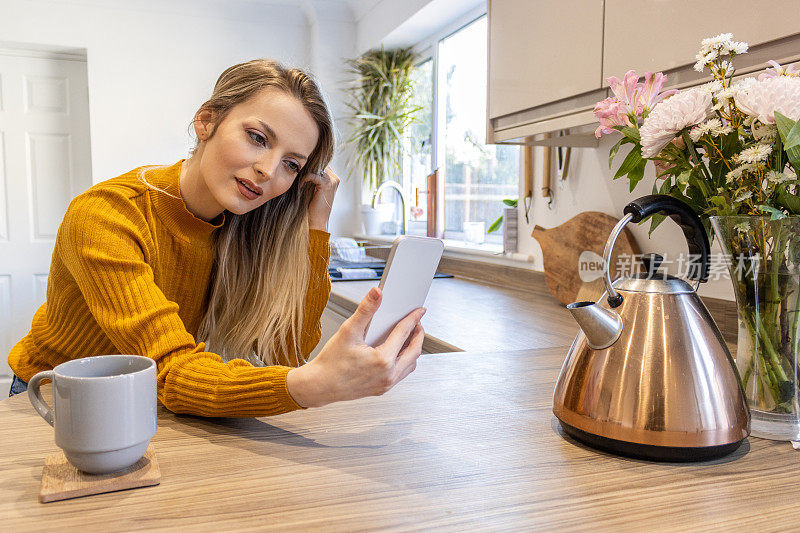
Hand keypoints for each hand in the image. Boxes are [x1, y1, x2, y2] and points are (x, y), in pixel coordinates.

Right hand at [286, 287, 425, 407]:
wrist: (319, 386)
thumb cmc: (331, 363)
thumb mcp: (348, 331)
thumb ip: (366, 310)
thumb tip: (377, 293)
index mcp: (383, 360)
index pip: (404, 333)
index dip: (413, 319)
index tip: (418, 311)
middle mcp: (388, 375)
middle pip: (414, 351)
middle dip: (419, 334)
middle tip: (417, 323)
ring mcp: (386, 384)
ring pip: (411, 364)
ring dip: (413, 349)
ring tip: (410, 337)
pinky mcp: (382, 389)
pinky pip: (402, 374)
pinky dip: (405, 361)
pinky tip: (398, 353)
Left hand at [302, 166, 338, 231]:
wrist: (319, 220)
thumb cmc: (315, 206)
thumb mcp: (316, 189)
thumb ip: (314, 178)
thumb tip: (304, 167)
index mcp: (334, 179)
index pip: (323, 165)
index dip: (312, 166)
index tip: (302, 170)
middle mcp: (335, 178)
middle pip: (320, 164)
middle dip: (309, 167)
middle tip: (298, 172)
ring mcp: (332, 181)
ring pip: (316, 168)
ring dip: (306, 172)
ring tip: (299, 179)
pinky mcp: (326, 185)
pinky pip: (312, 175)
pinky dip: (305, 179)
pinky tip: (301, 185)